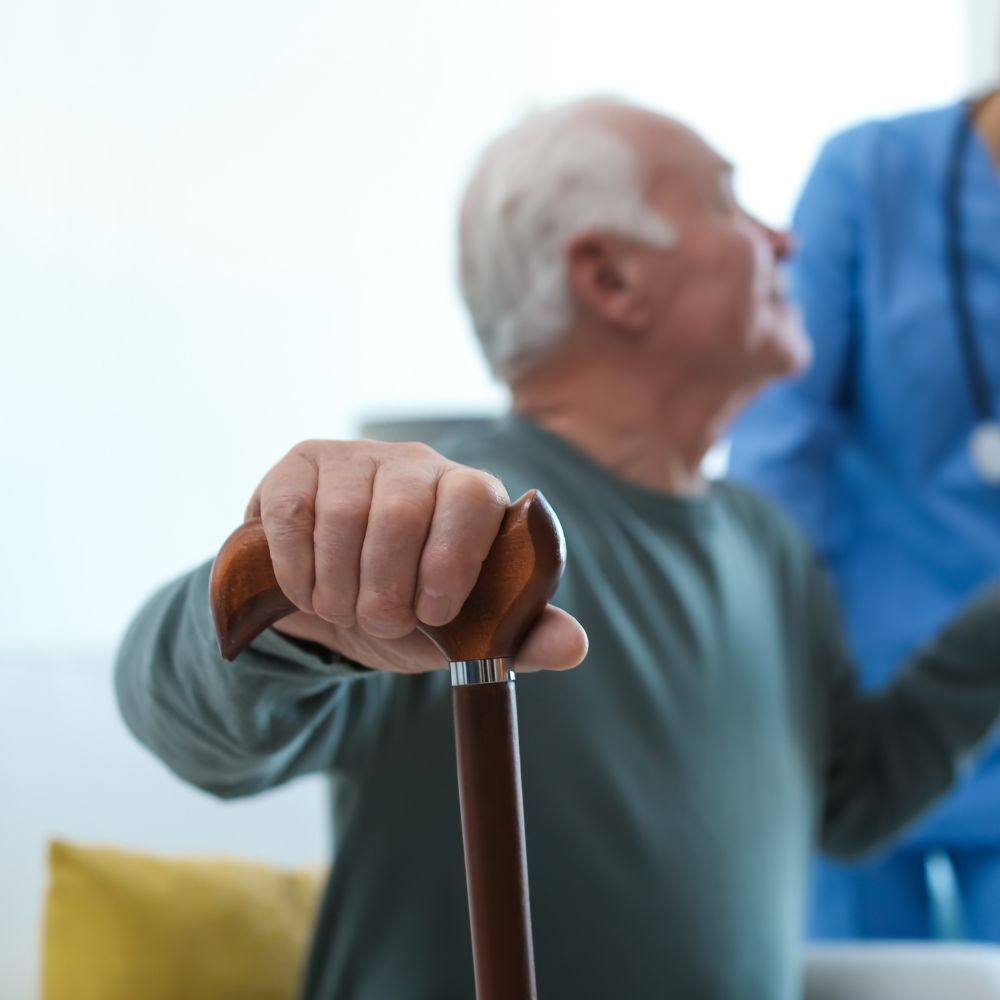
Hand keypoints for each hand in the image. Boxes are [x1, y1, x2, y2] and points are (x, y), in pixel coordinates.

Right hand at [245, 439, 587, 673]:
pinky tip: (309, 589)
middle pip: (401, 510)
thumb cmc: (413, 608)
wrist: (337, 598)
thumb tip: (574, 647)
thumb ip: (518, 637)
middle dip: (386, 587)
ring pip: (343, 514)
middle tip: (382, 623)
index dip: (453, 557)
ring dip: (340, 585)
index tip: (435, 613)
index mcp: (470, 495)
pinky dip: (298, 568)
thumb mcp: (465, 634)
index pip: (471, 499)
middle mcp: (417, 465)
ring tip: (345, 610)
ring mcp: (356, 459)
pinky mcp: (302, 466)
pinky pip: (293, 512)